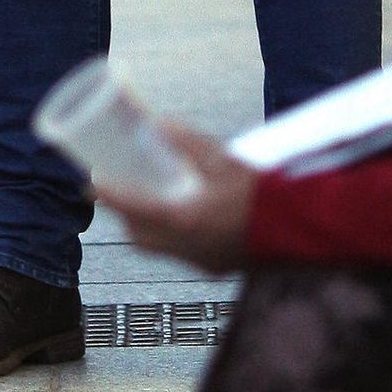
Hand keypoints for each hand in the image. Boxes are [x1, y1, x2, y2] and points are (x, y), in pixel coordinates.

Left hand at [97, 124, 258, 273]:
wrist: (299, 226)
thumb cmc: (262, 194)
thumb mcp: (224, 161)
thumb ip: (189, 143)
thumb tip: (159, 124)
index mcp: (184, 219)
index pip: (132, 208)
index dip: (109, 196)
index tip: (92, 184)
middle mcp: (186, 245)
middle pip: (139, 235)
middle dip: (125, 215)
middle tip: (117, 192)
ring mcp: (200, 260)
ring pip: (158, 248)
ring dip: (147, 228)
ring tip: (148, 203)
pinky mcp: (214, 266)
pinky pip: (181, 254)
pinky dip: (173, 238)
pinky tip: (184, 220)